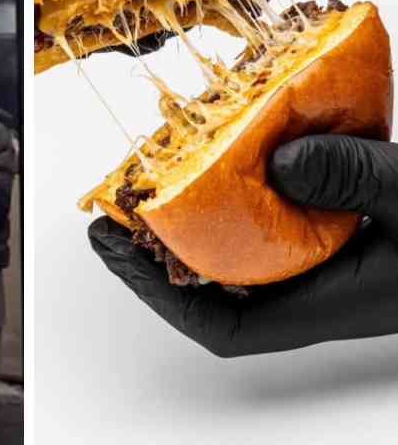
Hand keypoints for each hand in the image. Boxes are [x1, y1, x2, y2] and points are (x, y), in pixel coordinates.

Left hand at [89, 135, 397, 356]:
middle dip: (162, 249)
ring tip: (159, 171)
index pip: (224, 326)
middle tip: (118, 202)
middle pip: (219, 285)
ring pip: (246, 249)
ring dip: (199, 214)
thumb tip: (281, 162)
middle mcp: (324, 290)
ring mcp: (333, 261)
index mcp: (333, 304)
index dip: (158, 293)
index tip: (116, 248)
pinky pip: (280, 218)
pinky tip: (237, 148)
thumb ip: (357, 178)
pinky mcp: (347, 231)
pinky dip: (250, 186)